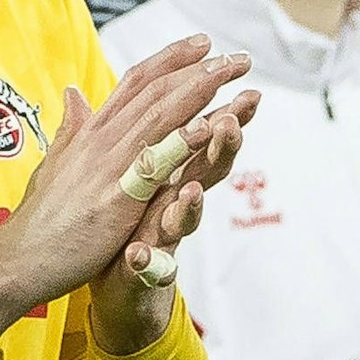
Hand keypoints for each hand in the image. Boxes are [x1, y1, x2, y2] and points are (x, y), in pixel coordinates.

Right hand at [0, 34, 253, 339]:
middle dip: (197, 69)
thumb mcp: (55, 164)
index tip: (202, 44)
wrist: (20, 258)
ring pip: (159, 114)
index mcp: (91, 133)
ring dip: (200, 89)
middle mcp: (101, 140)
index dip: (170, 60)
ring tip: (232, 72)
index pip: (134, 83)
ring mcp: (110, 165)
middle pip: (154, 91)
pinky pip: (157, 162)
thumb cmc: (40, 219)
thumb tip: (74, 94)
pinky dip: (185, 140)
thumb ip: (71, 129)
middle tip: (235, 57)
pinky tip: (213, 126)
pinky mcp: (118, 197)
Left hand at [88, 88, 259, 353]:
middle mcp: (174, 203)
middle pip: (206, 171)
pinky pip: (147, 269)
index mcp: (169, 173)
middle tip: (232, 122)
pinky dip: (145, 263)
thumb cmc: (135, 222)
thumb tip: (158, 90)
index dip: (221, 105)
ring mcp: (161, 238)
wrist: (120, 285)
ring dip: (189, 206)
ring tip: (191, 189)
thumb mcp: (138, 169)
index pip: (201, 134)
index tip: (239, 73)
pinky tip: (137, 256)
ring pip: (184, 220)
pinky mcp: (143, 274)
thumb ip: (149, 132)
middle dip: (221, 148)